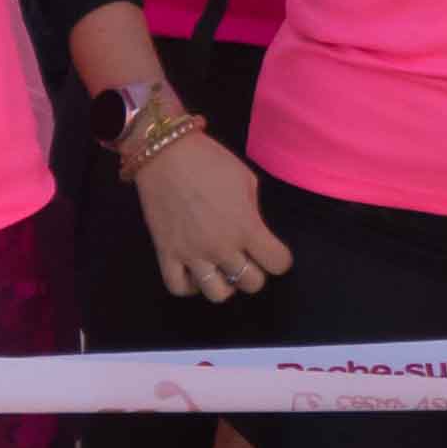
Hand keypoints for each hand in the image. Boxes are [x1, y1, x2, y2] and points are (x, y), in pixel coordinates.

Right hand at [138, 131, 294, 301]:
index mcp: (246, 226)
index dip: (280, 258)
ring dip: (225, 283)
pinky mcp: (166, 255)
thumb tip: (252, 229)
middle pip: (251, 283)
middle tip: (248, 257)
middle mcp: (222, 247)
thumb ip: (253, 211)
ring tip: (222, 267)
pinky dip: (190, 285)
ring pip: (218, 294)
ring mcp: (192, 255)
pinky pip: (179, 288)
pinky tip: (195, 271)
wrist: (166, 153)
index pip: (278, 263)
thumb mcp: (246, 179)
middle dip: (256, 272)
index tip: (273, 250)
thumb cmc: (211, 160)